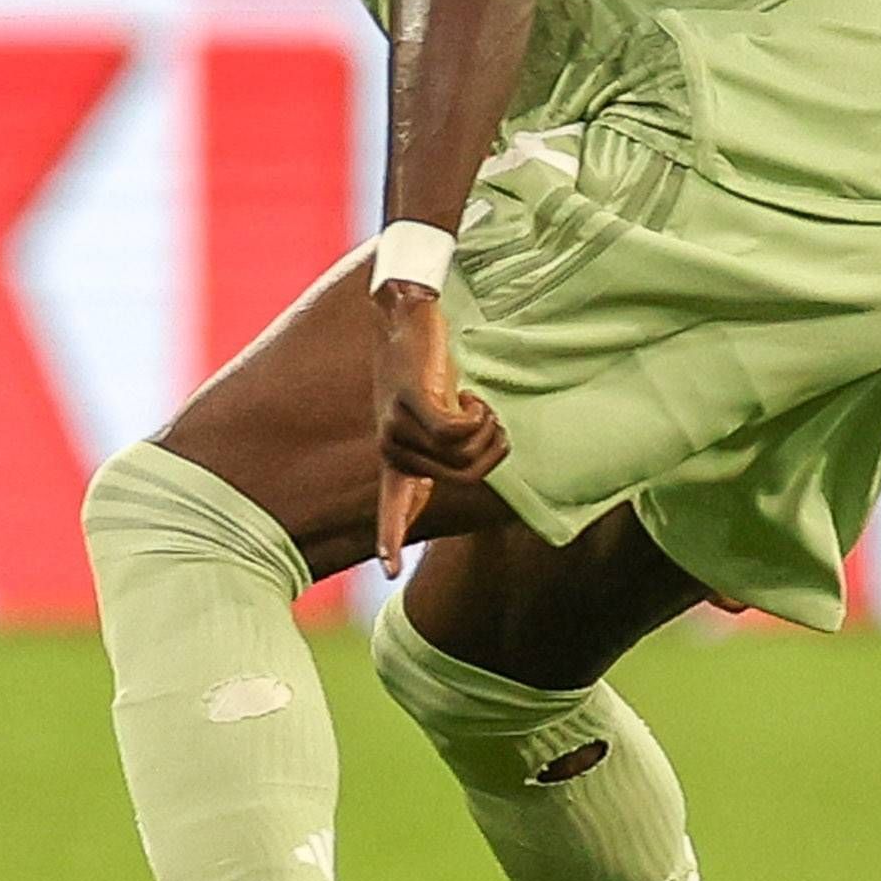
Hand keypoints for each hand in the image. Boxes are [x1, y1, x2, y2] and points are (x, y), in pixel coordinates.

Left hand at [373, 282, 504, 573]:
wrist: (409, 311)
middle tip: (489, 418)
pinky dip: (479, 415)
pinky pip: (460, 433)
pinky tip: (471, 394)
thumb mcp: (435, 410)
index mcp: (397, 455)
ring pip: (466, 457)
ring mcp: (398, 426)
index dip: (392, 536)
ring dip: (488, 429)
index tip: (389, 570)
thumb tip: (469, 465)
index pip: (394, 505)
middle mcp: (393, 447)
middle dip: (492, 452)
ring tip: (476, 401)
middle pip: (464, 478)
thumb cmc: (427, 362)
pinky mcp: (412, 403)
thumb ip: (445, 443)